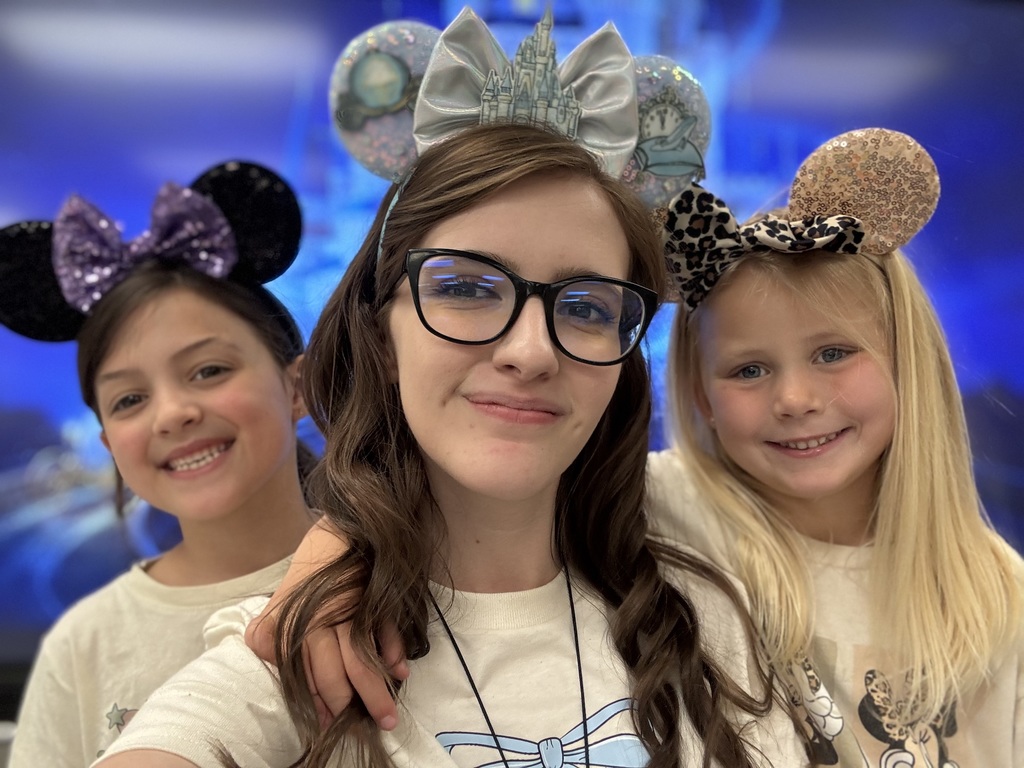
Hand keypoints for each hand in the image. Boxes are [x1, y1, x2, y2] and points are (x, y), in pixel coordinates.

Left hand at [245, 518, 408, 729]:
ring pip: (361, 662)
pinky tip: (398, 672)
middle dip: (350, 707)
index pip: (305, 674)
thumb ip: (273, 622)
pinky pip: (385, 633)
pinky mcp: (375, 598)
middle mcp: (320, 619)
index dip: (317, 702)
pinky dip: (393, 655)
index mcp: (295, 621)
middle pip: (335, 675)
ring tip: (388, 718)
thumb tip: (261, 650)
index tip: (326, 722)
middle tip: (366, 726)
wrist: (346, 517)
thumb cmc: (316, 558)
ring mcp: (350, 609)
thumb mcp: (287, 590)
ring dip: (377, 693)